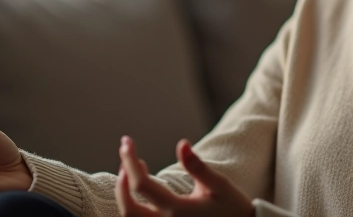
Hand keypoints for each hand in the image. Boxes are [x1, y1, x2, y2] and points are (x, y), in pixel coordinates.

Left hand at [115, 135, 253, 216]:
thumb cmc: (231, 208)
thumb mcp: (219, 185)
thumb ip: (198, 166)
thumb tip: (181, 143)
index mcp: (178, 210)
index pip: (141, 185)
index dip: (129, 161)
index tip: (127, 142)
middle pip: (127, 208)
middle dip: (121, 180)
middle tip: (125, 154)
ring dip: (124, 194)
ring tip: (132, 170)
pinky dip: (134, 206)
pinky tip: (141, 189)